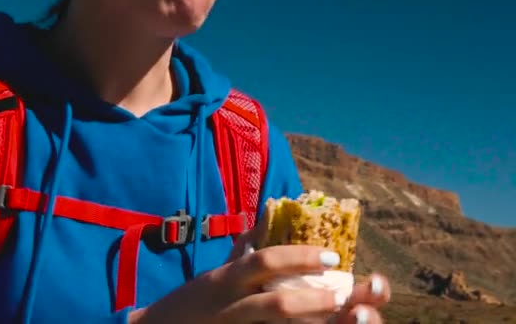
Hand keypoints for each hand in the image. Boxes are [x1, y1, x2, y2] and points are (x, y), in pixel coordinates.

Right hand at [130, 228, 389, 323]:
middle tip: (344, 292)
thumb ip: (240, 250)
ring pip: (273, 322)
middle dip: (313, 296)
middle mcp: (229, 304)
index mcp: (225, 279)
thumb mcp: (213, 274)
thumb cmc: (187, 302)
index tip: (332, 255)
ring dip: (307, 318)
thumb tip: (264, 218)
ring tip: (337, 311)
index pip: (264, 261)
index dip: (299, 257)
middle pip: (275, 300)